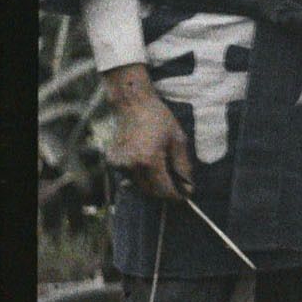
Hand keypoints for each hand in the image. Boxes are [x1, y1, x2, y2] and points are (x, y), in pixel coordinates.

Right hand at [103, 65, 193, 203]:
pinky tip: (145, 159)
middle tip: (176, 184)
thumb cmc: (159, 119)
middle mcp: (132, 166)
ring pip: (139, 185)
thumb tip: (189, 188)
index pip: (163, 189)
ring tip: (160, 166)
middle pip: (150, 191)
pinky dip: (139, 174)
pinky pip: (129, 176)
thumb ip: (183, 166)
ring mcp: (119, 165)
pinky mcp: (112, 162)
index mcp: (150, 160)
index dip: (175, 195)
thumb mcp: (178, 140)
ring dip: (151, 182)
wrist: (133, 105)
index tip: (184, 196)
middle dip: (164, 191)